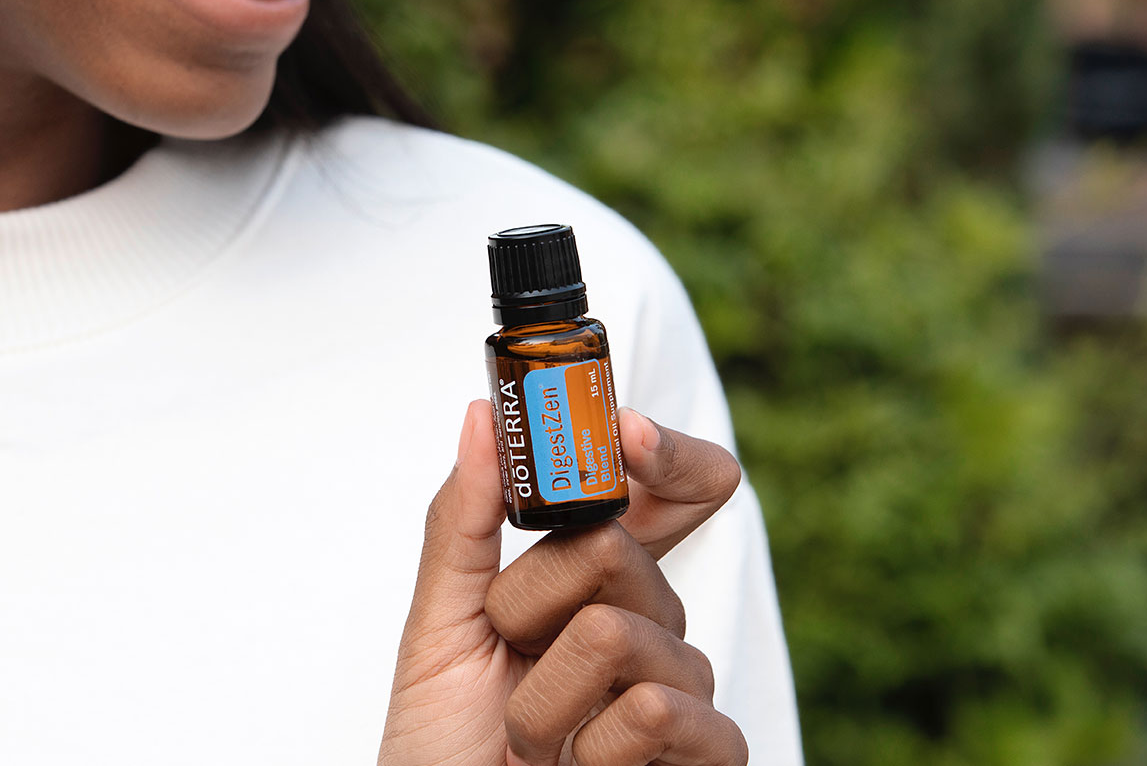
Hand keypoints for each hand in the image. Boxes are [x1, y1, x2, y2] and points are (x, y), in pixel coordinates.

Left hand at [378, 400, 747, 765]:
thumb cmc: (445, 741)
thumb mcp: (439, 623)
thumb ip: (465, 519)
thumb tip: (483, 414)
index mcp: (597, 578)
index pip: (669, 488)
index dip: (665, 450)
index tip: (622, 430)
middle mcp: (650, 620)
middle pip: (616, 547)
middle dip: (526, 601)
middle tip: (508, 652)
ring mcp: (684, 687)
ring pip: (614, 631)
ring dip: (536, 696)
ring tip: (528, 735)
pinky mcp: (707, 753)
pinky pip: (655, 709)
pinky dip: (585, 747)